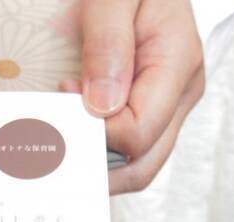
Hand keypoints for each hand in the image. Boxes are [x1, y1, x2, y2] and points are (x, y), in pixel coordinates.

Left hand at [61, 0, 204, 194]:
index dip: (94, 131)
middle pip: (141, 166)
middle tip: (54, 145)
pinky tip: (73, 135)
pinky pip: (129, 149)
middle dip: (94, 167)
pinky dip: (99, 152)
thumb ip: (109, 42)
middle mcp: (180, 96)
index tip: (63, 96)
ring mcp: (169, 107)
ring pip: (136, 166)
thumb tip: (101, 107)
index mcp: (178, 67)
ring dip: (95, 165)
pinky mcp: (154, 108)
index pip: (137, 135)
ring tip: (61, 142)